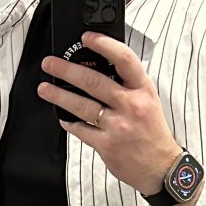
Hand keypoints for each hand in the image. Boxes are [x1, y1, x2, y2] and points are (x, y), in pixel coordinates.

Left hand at [38, 31, 182, 196]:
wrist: (161, 167)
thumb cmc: (152, 132)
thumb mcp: (148, 100)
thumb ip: (127, 85)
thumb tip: (98, 68)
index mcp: (143, 90)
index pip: (125, 59)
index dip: (104, 45)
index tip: (86, 37)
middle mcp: (131, 106)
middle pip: (94, 82)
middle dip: (67, 70)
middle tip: (50, 64)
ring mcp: (118, 126)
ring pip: (82, 106)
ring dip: (59, 96)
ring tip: (45, 89)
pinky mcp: (107, 145)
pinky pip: (81, 130)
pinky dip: (70, 123)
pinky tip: (62, 117)